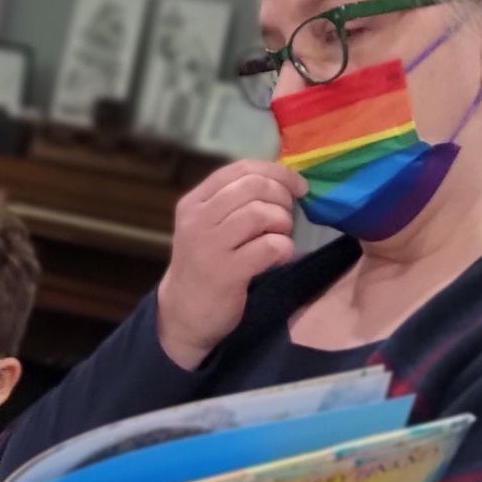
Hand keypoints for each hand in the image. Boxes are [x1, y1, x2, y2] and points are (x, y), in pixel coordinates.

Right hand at [158, 160, 306, 368]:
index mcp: (194, 202)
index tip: (298, 186)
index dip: (277, 172)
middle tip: (287, 217)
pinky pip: (270, 245)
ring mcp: (209, 246)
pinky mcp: (226, 272)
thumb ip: (234, 201)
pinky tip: (280, 257)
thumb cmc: (205, 265)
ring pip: (262, 213)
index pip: (241, 169)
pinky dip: (285, 248)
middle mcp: (197, 219)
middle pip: (254, 186)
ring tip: (280, 238)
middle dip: (282, 197)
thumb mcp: (207, 225)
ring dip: (283, 224)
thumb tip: (283, 179)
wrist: (184, 313)